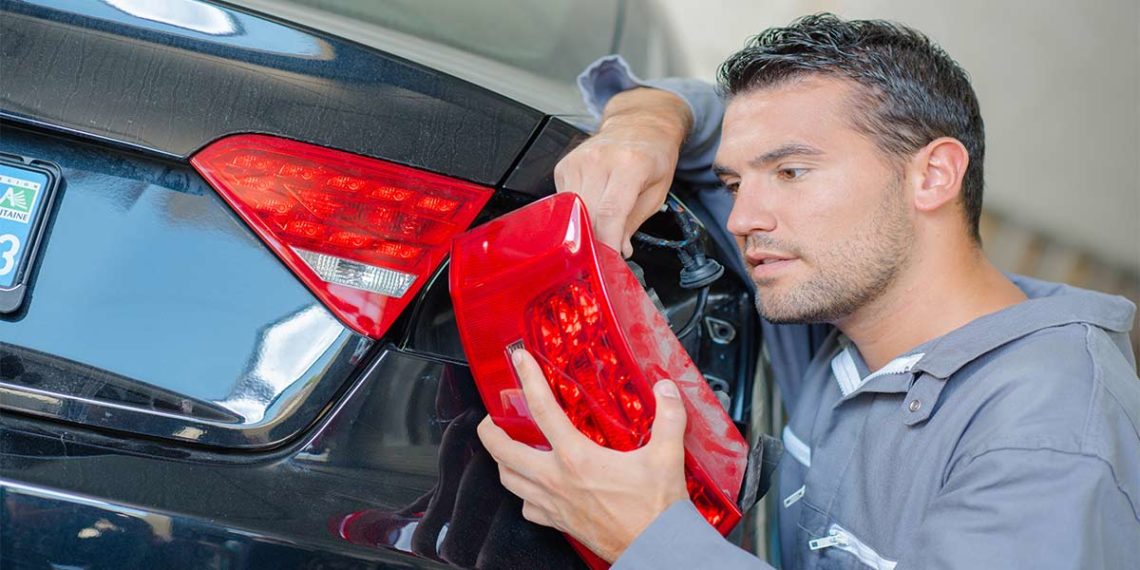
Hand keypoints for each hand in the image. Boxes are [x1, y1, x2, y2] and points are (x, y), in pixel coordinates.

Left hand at [476, 349, 689, 561]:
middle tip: (491, 418)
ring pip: (508, 480)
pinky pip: (527, 509)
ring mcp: (553, 503)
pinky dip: (522, 495)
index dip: (527, 380)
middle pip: (503, 450)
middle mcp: (556, 480)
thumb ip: (668, 417)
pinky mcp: (558, 523)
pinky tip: (531, 489)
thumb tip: (666, 390)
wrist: (655, 548)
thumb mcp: (667, 455)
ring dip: (501, 462)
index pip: (541, 408)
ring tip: (504, 450)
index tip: (519, 361)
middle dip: (489, 431)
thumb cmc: (656, 509)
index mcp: (576, 457)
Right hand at [555, 88, 691, 256]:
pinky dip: (574, 213)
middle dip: (594, 242)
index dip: (606, 242)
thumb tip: (617, 251)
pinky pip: (564, 201)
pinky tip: (589, 210)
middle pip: (587, 215)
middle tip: (604, 257)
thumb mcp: (657, 192)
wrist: (640, 124)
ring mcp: (579, 160)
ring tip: (598, 234)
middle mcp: (601, 159)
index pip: (610, 212)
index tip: (607, 263)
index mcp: (631, 164)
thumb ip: (634, 223)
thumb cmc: (653, 156)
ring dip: (582, 229)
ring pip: (571, 210)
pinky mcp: (564, 165)